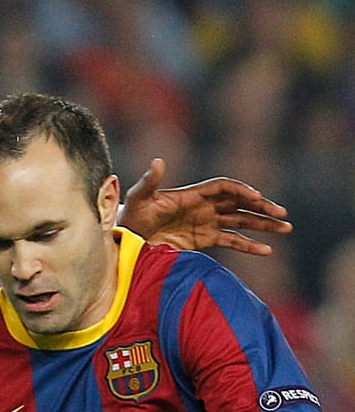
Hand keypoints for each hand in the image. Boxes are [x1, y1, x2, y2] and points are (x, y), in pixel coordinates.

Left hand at [118, 158, 291, 254]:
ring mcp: (205, 222)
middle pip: (239, 203)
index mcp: (192, 194)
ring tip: (285, 228)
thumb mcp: (139, 198)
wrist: (126, 237)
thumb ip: (150, 182)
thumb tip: (157, 162)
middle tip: (282, 214)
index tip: (257, 198)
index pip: (225, 188)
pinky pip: (231, 241)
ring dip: (262, 224)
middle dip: (261, 207)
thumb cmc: (131, 215)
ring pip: (240, 221)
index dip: (241, 191)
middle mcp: (203, 206)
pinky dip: (248, 245)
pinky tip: (266, 250)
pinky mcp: (203, 239)